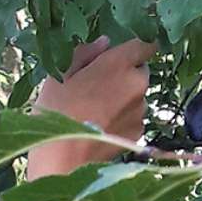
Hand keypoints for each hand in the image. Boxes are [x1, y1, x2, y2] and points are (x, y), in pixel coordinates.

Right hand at [31, 36, 156, 169]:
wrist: (62, 158)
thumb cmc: (56, 111)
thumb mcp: (61, 75)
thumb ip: (85, 54)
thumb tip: (104, 43)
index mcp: (119, 63)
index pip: (145, 44)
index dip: (135, 48)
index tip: (122, 54)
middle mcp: (136, 84)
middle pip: (140, 72)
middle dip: (125, 75)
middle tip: (99, 86)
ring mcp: (140, 110)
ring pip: (136, 97)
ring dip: (123, 99)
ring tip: (96, 111)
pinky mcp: (138, 132)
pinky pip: (133, 119)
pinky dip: (122, 120)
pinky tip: (101, 127)